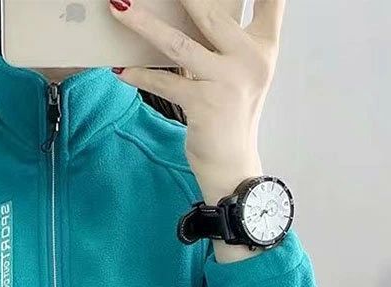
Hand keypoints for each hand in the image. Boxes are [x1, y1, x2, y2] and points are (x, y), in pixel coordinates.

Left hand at [109, 0, 285, 260]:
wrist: (232, 166)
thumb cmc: (231, 117)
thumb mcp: (238, 74)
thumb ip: (224, 43)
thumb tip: (186, 14)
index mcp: (264, 47)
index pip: (272, 0)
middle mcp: (250, 60)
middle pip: (212, 12)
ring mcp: (227, 81)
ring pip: (179, 43)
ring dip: (144, 24)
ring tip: (119, 8)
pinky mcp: (204, 104)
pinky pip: (164, 82)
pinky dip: (140, 76)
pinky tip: (121, 70)